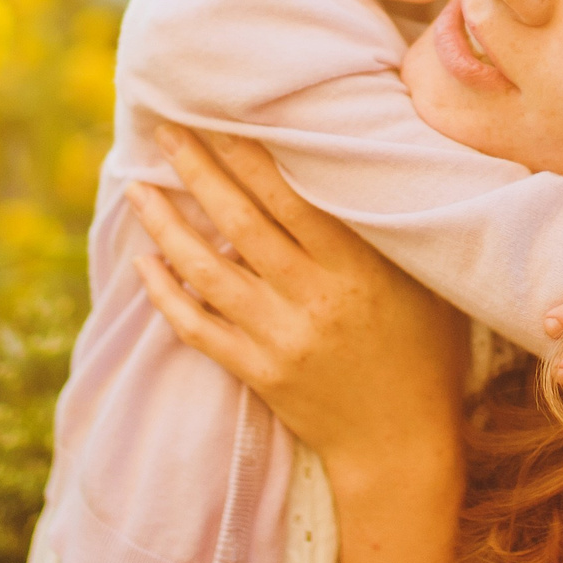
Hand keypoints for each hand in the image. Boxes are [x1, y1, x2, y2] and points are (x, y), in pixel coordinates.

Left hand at [131, 126, 468, 487]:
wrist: (402, 446)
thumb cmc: (425, 353)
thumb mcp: (423, 283)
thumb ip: (385, 231)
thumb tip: (352, 167)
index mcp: (357, 269)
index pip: (290, 199)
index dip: (249, 156)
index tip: (219, 117)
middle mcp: (313, 299)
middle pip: (240, 223)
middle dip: (198, 171)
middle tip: (165, 129)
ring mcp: (280, 339)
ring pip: (209, 272)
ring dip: (167, 226)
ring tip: (138, 188)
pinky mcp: (258, 373)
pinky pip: (199, 328)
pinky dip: (167, 294)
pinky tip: (144, 262)